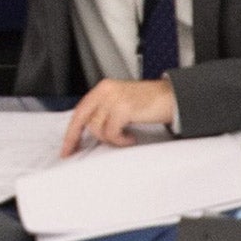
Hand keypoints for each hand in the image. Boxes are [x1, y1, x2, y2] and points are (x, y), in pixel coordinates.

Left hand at [62, 78, 176, 155]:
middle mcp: (105, 91)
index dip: (71, 131)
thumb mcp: (122, 102)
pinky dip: (120, 139)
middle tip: (74, 151)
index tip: (67, 146)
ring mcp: (114, 99)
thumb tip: (91, 131)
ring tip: (124, 138)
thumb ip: (105, 111)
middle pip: (82, 119)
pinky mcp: (124, 108)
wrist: (173, 97)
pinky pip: (111, 132)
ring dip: (110, 138)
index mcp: (103, 89)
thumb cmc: (150, 102)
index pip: (80, 111)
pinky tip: (130, 137)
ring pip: (97, 128)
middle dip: (76, 138)